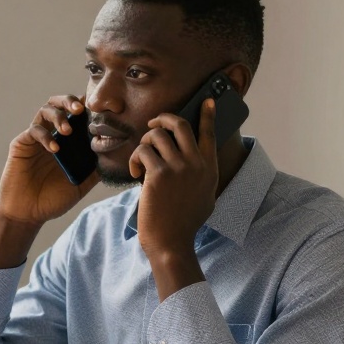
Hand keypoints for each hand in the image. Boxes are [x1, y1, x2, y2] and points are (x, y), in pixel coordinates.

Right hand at [0, 95, 98, 226]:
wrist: (28, 213)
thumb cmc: (53, 199)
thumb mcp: (82, 183)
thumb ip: (96, 168)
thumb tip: (119, 155)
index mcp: (67, 140)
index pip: (76, 115)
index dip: (87, 108)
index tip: (99, 110)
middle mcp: (51, 134)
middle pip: (58, 104)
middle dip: (69, 101)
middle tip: (80, 109)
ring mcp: (35, 138)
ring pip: (45, 111)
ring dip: (58, 116)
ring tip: (68, 130)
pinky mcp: (21, 144)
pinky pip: (34, 131)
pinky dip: (46, 136)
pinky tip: (55, 148)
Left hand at [128, 99, 218, 289]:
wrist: (171, 242)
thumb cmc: (184, 223)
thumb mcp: (204, 196)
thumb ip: (201, 176)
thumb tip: (194, 160)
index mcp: (209, 168)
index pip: (209, 133)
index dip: (207, 114)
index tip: (207, 100)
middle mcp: (196, 164)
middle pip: (179, 125)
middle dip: (163, 119)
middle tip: (153, 125)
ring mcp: (178, 167)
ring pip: (156, 136)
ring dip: (144, 144)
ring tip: (141, 161)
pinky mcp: (158, 174)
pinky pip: (142, 152)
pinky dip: (135, 160)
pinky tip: (134, 173)